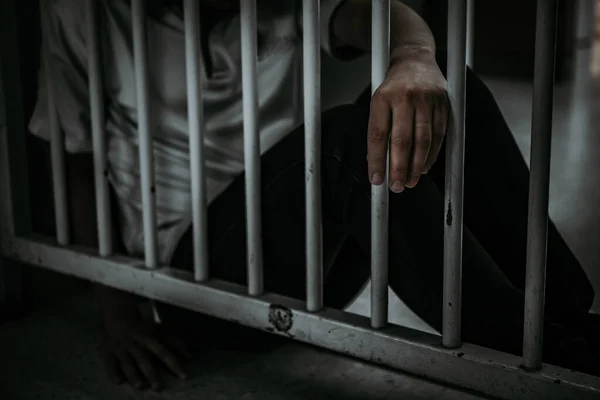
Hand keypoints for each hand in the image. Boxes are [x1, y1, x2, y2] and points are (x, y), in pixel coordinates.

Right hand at [101, 312, 190, 390]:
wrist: (119, 317)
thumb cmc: (143, 328)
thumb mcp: (161, 332)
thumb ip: (175, 344)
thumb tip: (191, 357)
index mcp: (149, 339)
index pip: (163, 353)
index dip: (173, 364)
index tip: (183, 377)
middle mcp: (136, 345)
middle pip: (144, 360)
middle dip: (151, 374)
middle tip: (158, 388)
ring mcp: (121, 349)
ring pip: (127, 364)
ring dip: (133, 375)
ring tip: (140, 386)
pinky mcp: (108, 353)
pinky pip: (110, 364)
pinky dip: (113, 373)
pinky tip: (118, 381)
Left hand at [367, 50, 447, 192]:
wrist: (415, 60)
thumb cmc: (393, 88)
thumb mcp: (378, 103)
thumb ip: (379, 131)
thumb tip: (377, 166)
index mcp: (382, 97)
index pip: (378, 135)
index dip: (377, 161)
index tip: (376, 180)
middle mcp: (404, 96)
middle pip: (401, 140)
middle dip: (398, 168)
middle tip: (396, 187)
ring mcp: (426, 99)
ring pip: (422, 140)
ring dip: (416, 166)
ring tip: (410, 182)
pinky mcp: (443, 103)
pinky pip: (438, 135)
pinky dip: (431, 155)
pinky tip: (424, 167)